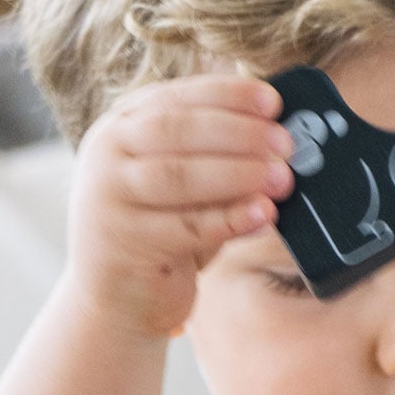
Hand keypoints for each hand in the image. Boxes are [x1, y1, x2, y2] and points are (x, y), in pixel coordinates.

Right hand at [67, 73, 294, 337]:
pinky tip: (264, 214)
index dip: (227, 96)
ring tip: (283, 178)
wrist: (116, 298)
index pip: (177, 98)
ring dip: (238, 174)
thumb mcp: (180, 184)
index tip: (273, 102)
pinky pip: (186, 228)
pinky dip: (230, 219)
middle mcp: (108, 153)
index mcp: (122, 125)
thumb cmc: (160, 231)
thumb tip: (275, 133)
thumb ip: (211, 154)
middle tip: (286, 144)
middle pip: (178, 130)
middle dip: (239, 133)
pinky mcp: (126, 244)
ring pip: (179, 176)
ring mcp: (110, 197)